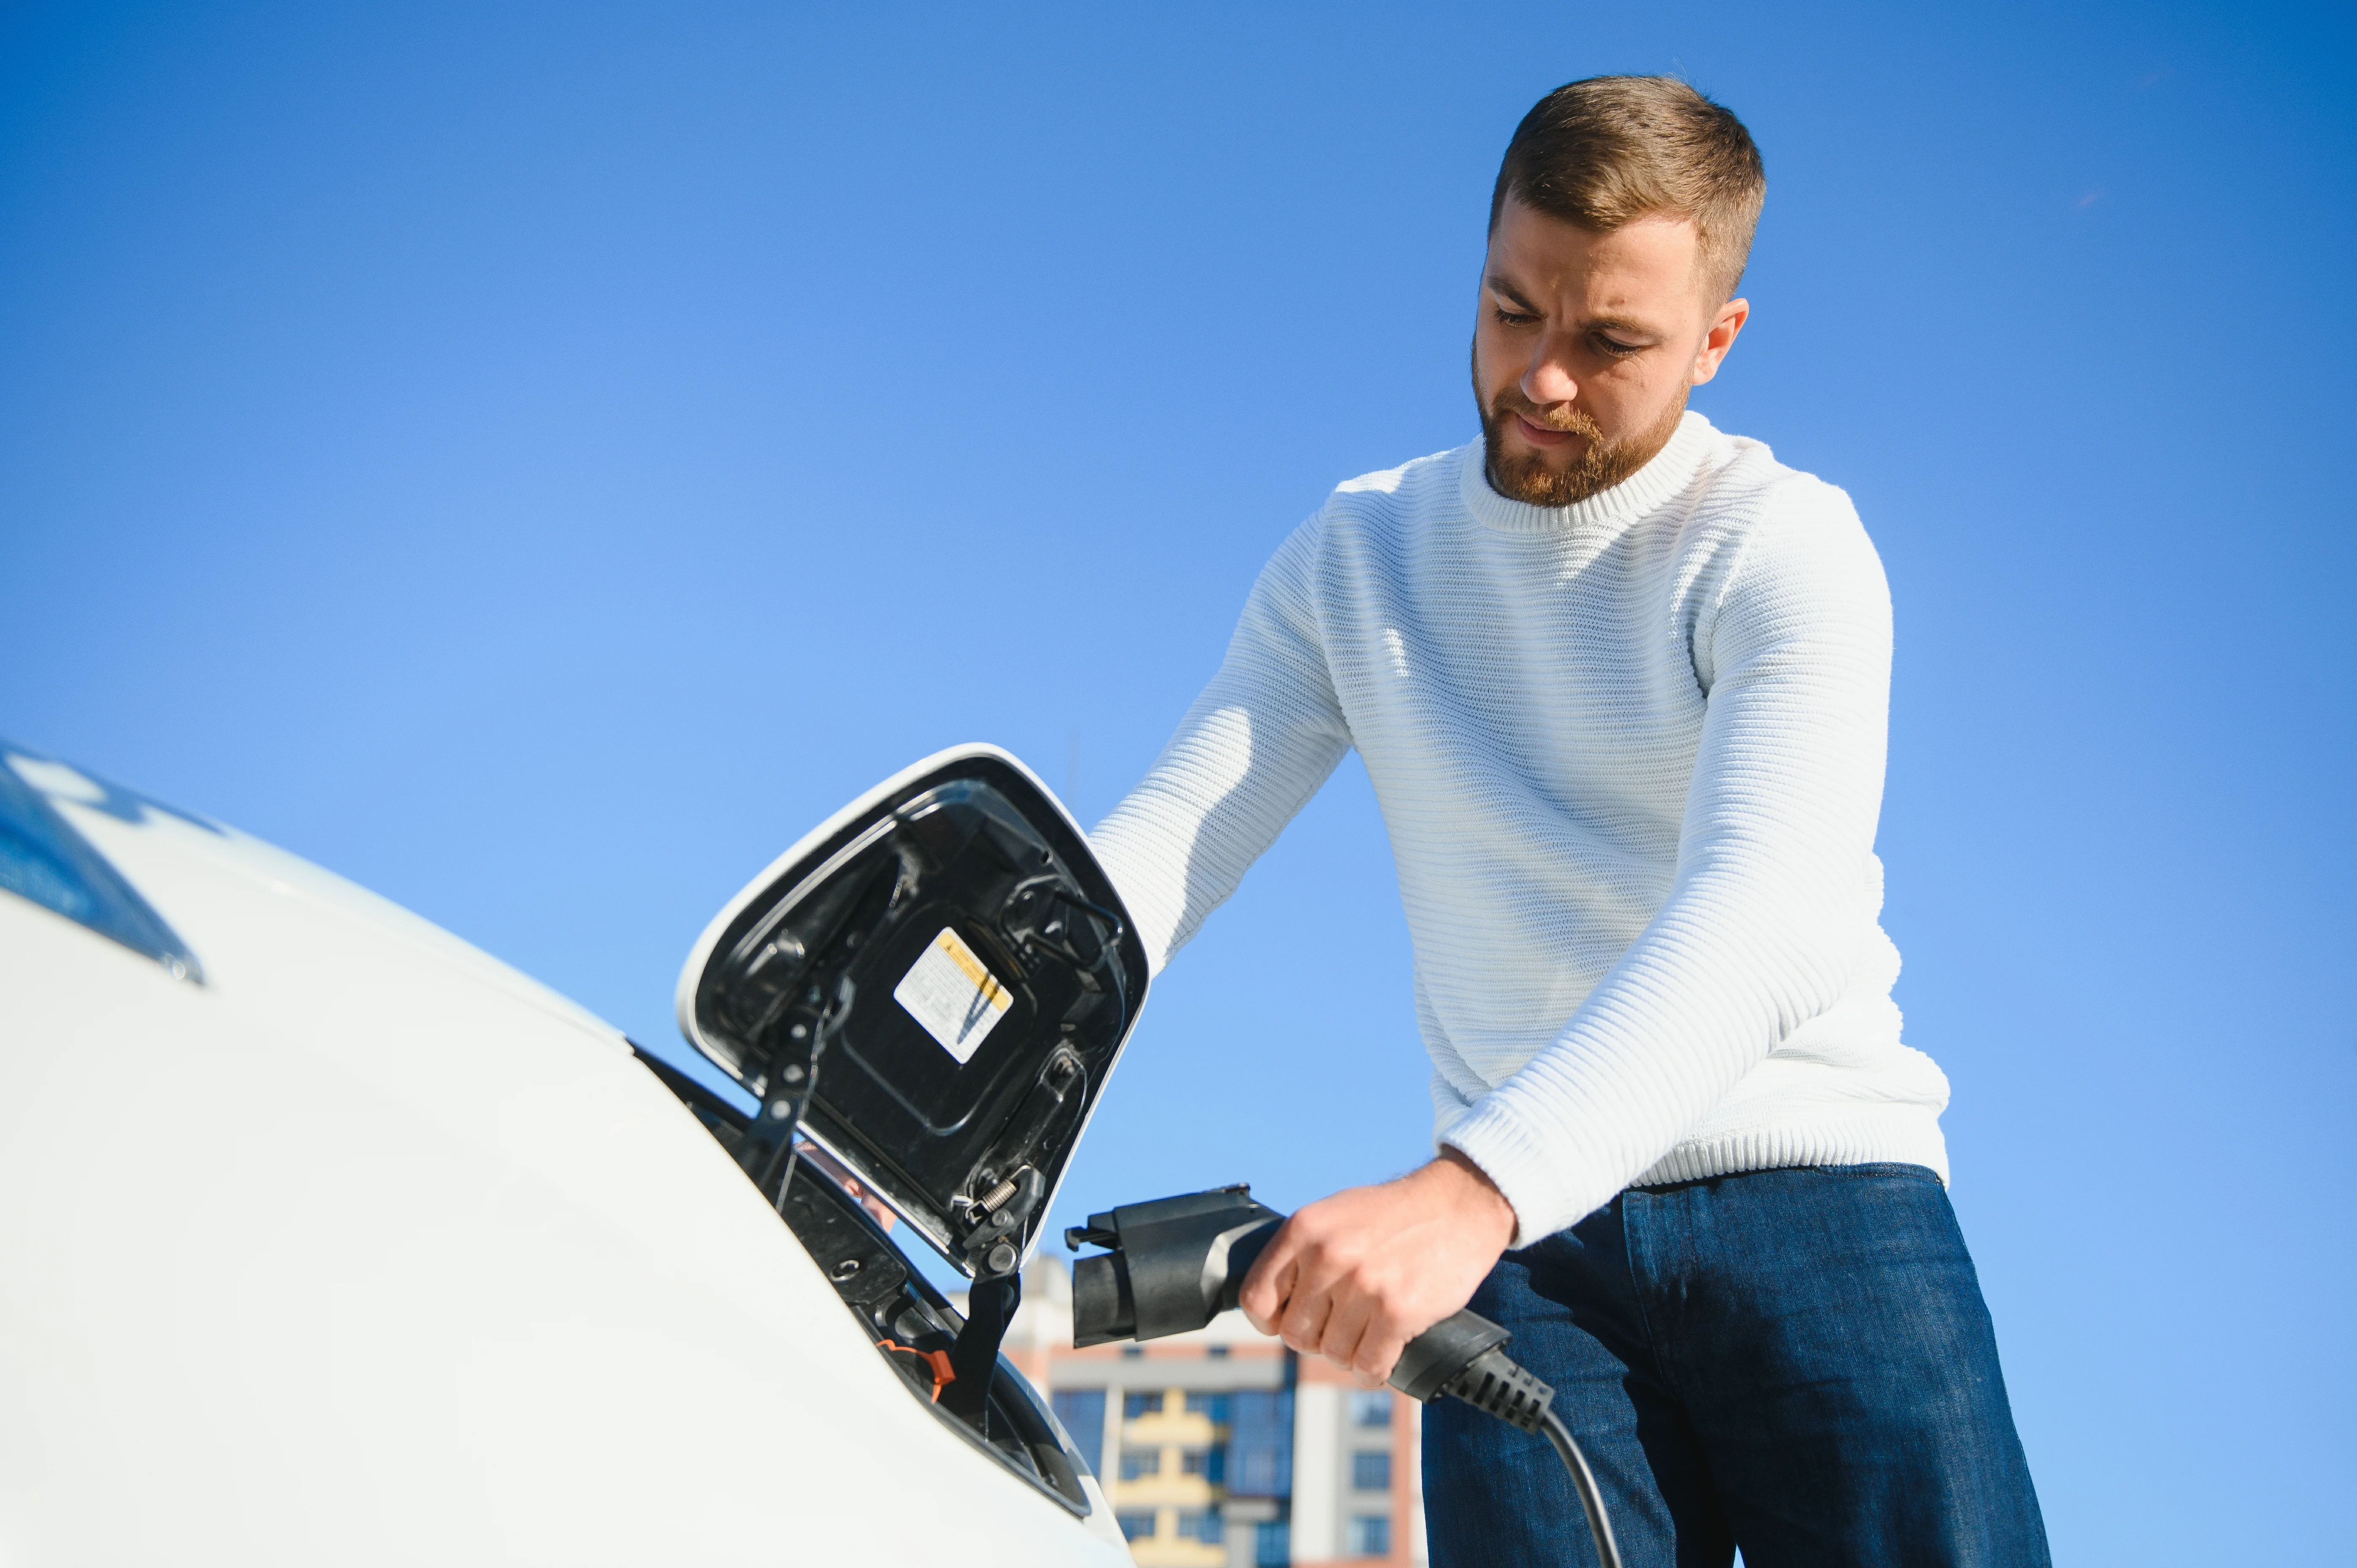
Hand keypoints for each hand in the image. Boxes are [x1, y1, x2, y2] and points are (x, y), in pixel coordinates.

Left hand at [1237, 1150, 1516, 1388]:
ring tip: (1368, 1334)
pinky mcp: (1397, 1312)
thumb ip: (1303, 1252)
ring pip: (1333, 1354)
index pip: (1257, 1298)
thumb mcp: (1336, 1215)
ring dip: (1350, 1354)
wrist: (1459, 1204)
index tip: (1288, 1323)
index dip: (1271, 1322)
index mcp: (1304, 1229)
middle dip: (1317, 1338)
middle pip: (1295, 1335)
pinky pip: (1368, 1365)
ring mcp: (1363, 1285)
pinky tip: (1383, 1358)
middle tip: (1342, 1327)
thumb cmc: (1396, 1215)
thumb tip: (1276, 1302)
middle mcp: (1328, 1256)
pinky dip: (1373, 1372)